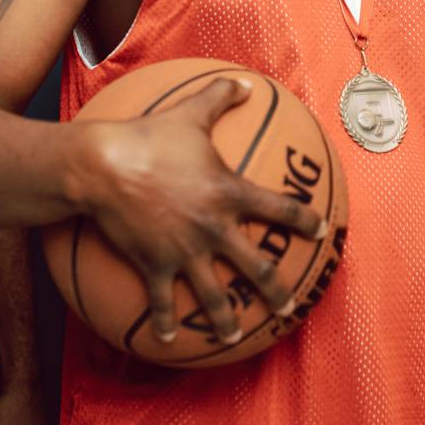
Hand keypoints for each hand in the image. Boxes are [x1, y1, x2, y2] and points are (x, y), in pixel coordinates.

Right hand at [81, 79, 327, 344]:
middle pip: (257, 268)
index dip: (304, 221)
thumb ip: (221, 97)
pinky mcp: (154, 265)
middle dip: (276, 291)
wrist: (103, 166)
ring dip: (225, 321)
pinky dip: (166, 324)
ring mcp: (185, 252)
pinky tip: (169, 342)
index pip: (280, 210)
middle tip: (289, 306)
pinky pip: (162, 302)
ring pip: (213, 297)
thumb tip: (245, 82)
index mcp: (230, 194)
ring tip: (234, 339)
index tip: (321, 232)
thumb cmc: (149, 136)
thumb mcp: (190, 112)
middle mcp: (215, 229)